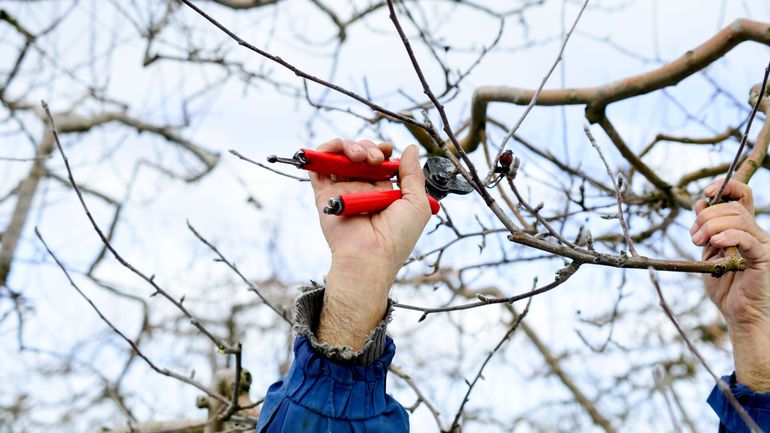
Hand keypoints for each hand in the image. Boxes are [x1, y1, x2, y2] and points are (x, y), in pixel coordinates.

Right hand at [309, 139, 430, 349]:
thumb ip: (413, 174)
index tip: (387, 150)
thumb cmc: (397, 237)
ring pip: (340, 157)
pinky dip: (323, 152)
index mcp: (383, 190)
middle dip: (368, 148)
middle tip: (376, 159)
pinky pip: (318, 168)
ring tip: (359, 157)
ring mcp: (342, 190)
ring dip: (349, 147)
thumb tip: (410, 149)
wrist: (371, 257)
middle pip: (360, 155)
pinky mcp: (324, 194)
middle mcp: (362, 189)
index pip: (379, 161)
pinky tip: (334, 149)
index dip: (382, 150)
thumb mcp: (416, 203)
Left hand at [691, 178, 769, 389]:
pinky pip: (748, 239)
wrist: (739, 315)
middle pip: (733, 206)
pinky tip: (715, 243)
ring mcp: (762, 244)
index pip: (741, 195)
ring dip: (712, 225)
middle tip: (694, 236)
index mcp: (743, 229)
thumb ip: (705, 230)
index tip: (704, 193)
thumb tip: (698, 204)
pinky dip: (728, 236)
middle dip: (707, 216)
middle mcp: (756, 233)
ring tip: (699, 242)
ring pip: (738, 219)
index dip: (725, 186)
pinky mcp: (764, 258)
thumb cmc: (724, 287)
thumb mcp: (708, 254)